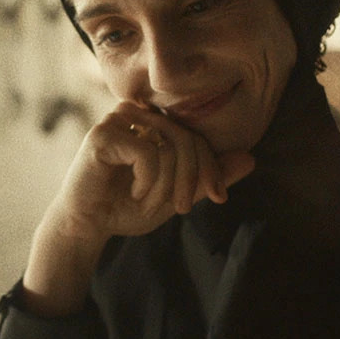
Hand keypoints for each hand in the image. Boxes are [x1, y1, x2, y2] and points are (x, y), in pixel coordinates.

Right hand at [21, 102, 255, 315]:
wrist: (88, 225)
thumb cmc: (127, 206)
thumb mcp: (177, 194)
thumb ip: (208, 177)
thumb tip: (251, 160)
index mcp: (153, 121)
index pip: (197, 136)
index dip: (212, 167)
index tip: (218, 197)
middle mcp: (136, 113)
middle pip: (187, 139)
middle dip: (191, 179)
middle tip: (182, 208)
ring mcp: (117, 119)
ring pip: (169, 146)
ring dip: (166, 184)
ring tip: (148, 201)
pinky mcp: (103, 134)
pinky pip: (148, 153)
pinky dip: (147, 181)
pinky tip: (133, 192)